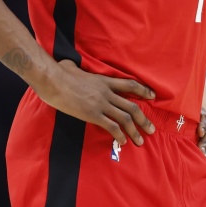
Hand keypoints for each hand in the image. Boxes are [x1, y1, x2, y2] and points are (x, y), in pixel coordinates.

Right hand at [37, 59, 156, 146]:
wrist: (53, 80)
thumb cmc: (60, 73)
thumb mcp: (73, 66)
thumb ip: (76, 67)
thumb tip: (69, 65)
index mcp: (104, 80)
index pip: (130, 85)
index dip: (143, 90)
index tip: (152, 96)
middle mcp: (107, 92)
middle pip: (132, 106)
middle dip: (143, 120)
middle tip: (151, 129)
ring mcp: (101, 104)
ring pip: (125, 118)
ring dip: (135, 131)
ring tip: (140, 141)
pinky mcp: (92, 114)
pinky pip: (111, 126)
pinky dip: (119, 135)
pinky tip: (122, 142)